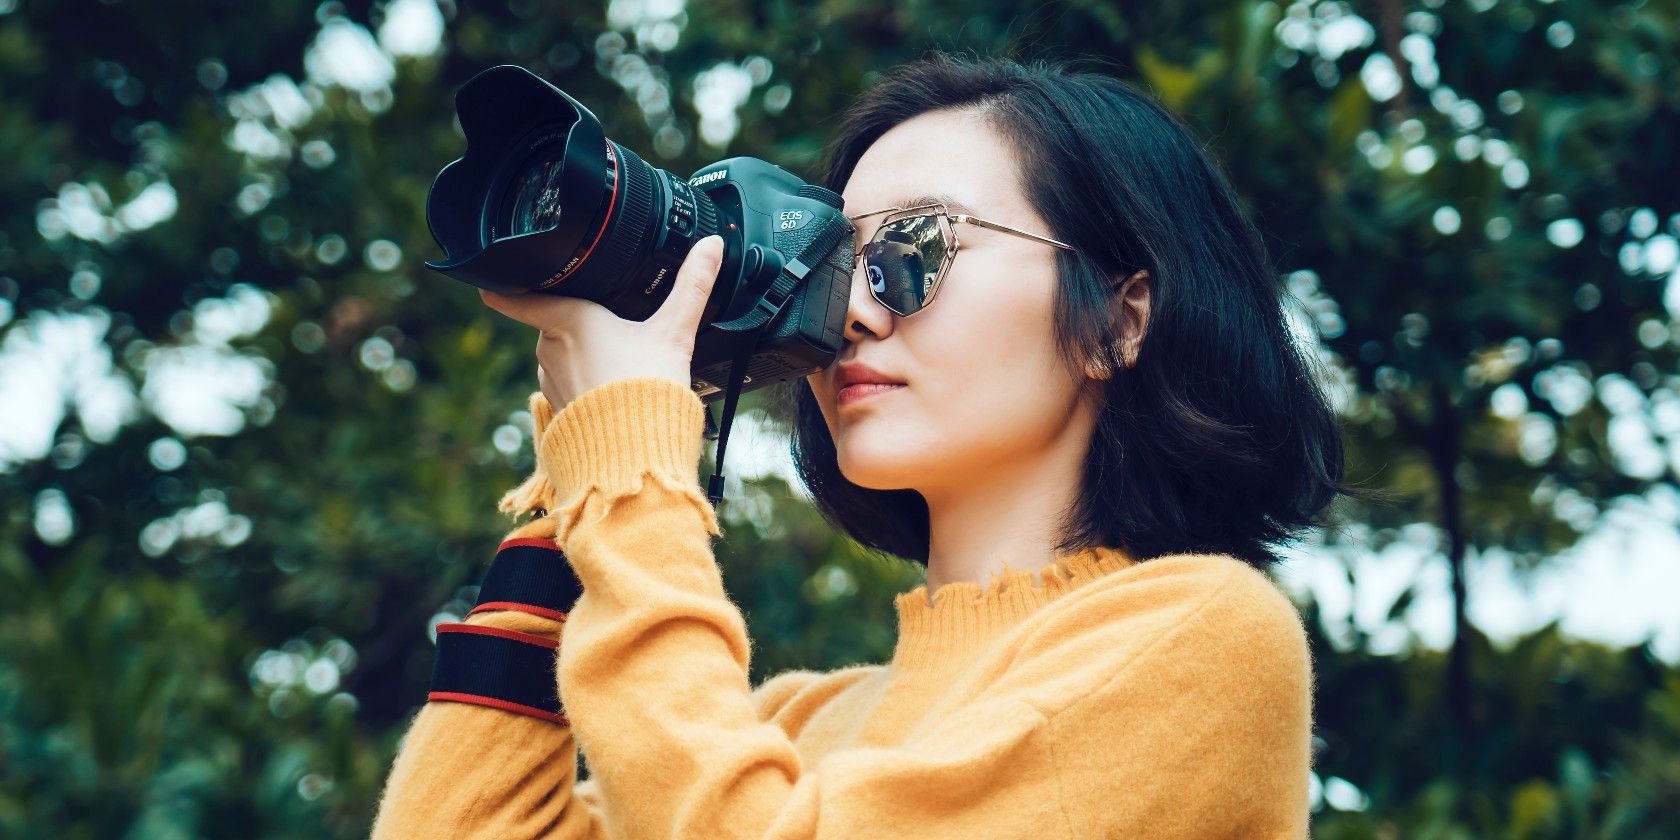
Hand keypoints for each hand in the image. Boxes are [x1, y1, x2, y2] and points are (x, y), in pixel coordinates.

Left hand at [480, 235, 724, 412]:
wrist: (635, 453)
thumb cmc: (647, 389)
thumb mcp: (675, 332)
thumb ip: (692, 286)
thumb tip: (712, 246)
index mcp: (568, 320)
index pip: (514, 296)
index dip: (500, 283)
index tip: (491, 274)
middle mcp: (549, 349)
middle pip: (553, 321)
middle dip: (577, 322)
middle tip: (615, 326)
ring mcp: (550, 381)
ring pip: (559, 354)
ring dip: (581, 353)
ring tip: (620, 361)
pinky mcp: (558, 409)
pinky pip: (566, 384)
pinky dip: (584, 382)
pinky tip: (613, 387)